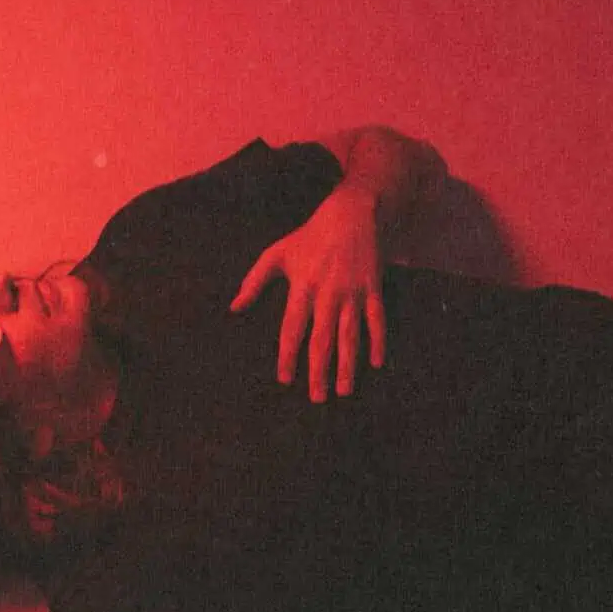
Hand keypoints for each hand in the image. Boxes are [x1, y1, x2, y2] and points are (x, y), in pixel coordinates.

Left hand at [230, 186, 384, 401]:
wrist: (352, 213)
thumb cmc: (310, 236)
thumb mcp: (276, 253)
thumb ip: (253, 282)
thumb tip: (234, 307)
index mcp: (302, 287)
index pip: (292, 328)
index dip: (288, 355)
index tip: (285, 379)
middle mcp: (328, 293)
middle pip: (321, 338)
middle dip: (318, 370)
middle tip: (316, 397)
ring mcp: (352, 292)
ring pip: (350, 334)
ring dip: (347, 364)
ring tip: (344, 391)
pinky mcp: (372, 288)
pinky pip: (376, 319)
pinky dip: (378, 341)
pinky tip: (376, 364)